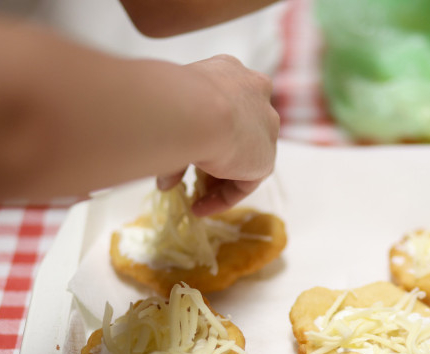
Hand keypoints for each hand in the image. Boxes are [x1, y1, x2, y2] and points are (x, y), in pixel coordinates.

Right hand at [157, 55, 278, 215]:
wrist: (193, 108)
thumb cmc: (169, 98)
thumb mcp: (166, 111)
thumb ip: (170, 140)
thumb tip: (163, 178)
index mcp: (228, 71)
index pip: (223, 102)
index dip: (204, 128)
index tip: (184, 147)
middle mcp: (253, 91)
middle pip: (238, 130)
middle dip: (215, 155)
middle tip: (192, 177)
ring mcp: (265, 124)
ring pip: (243, 155)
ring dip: (219, 179)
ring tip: (193, 198)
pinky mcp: (266, 155)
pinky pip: (245, 181)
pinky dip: (223, 196)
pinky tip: (199, 207)